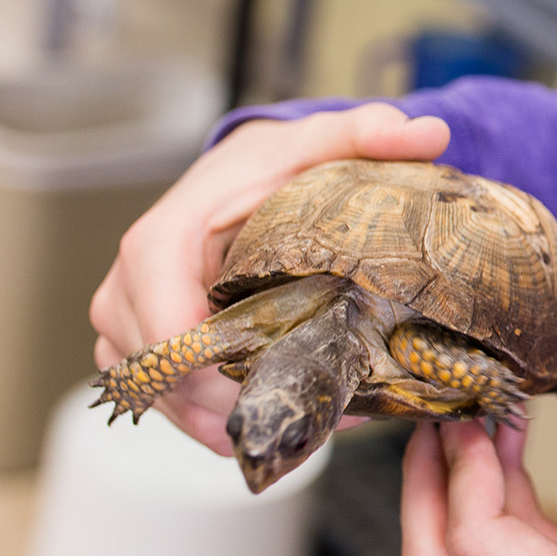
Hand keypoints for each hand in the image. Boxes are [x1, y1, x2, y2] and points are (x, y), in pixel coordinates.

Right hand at [89, 104, 450, 453]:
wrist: (248, 182)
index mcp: (164, 234)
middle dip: (235, 394)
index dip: (196, 348)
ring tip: (316, 409)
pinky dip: (228, 423)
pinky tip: (289, 407)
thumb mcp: (323, 144)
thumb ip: (368, 134)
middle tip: (318, 395)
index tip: (261, 370)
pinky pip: (175, 412)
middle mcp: (129, 285)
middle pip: (158, 367)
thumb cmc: (278, 168)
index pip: (155, 301)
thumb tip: (427, 132)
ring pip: (165, 400)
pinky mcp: (147, 357)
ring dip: (236, 418)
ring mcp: (130, 326)